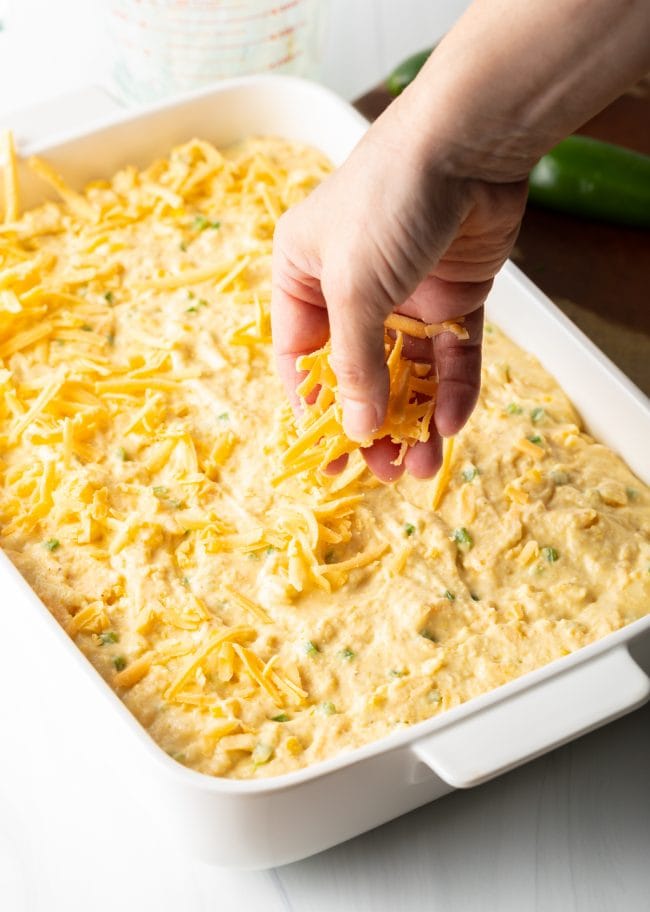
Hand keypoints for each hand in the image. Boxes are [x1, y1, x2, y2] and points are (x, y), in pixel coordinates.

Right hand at [271, 107, 526, 481]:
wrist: (468, 143)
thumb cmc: (386, 203)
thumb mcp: (353, 289)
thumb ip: (354, 364)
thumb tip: (356, 430)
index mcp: (303, 277)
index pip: (301, 360)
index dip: (315, 412)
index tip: (329, 461)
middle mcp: (352, 289)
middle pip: (359, 374)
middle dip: (372, 424)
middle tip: (384, 472)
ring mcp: (405, 294)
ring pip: (408, 372)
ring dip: (415, 419)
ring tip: (421, 466)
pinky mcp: (454, 295)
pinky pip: (452, 354)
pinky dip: (453, 388)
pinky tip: (454, 422)